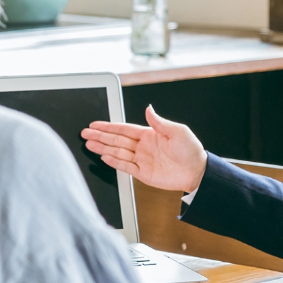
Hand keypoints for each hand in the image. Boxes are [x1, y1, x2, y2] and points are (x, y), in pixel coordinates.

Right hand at [81, 105, 206, 192]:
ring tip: (89, 144)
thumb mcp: (177, 131)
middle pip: (116, 140)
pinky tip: (104, 157)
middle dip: (100, 136)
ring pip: (118, 152)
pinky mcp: (143, 174)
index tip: (95, 124)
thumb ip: (159, 122)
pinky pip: (126, 166)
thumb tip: (148, 108)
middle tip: (85, 133)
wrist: (198, 172)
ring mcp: (142, 160)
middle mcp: (143, 146)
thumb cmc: (191, 150)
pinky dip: (114, 162)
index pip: (124, 129)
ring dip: (103, 148)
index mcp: (149, 134)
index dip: (109, 126)